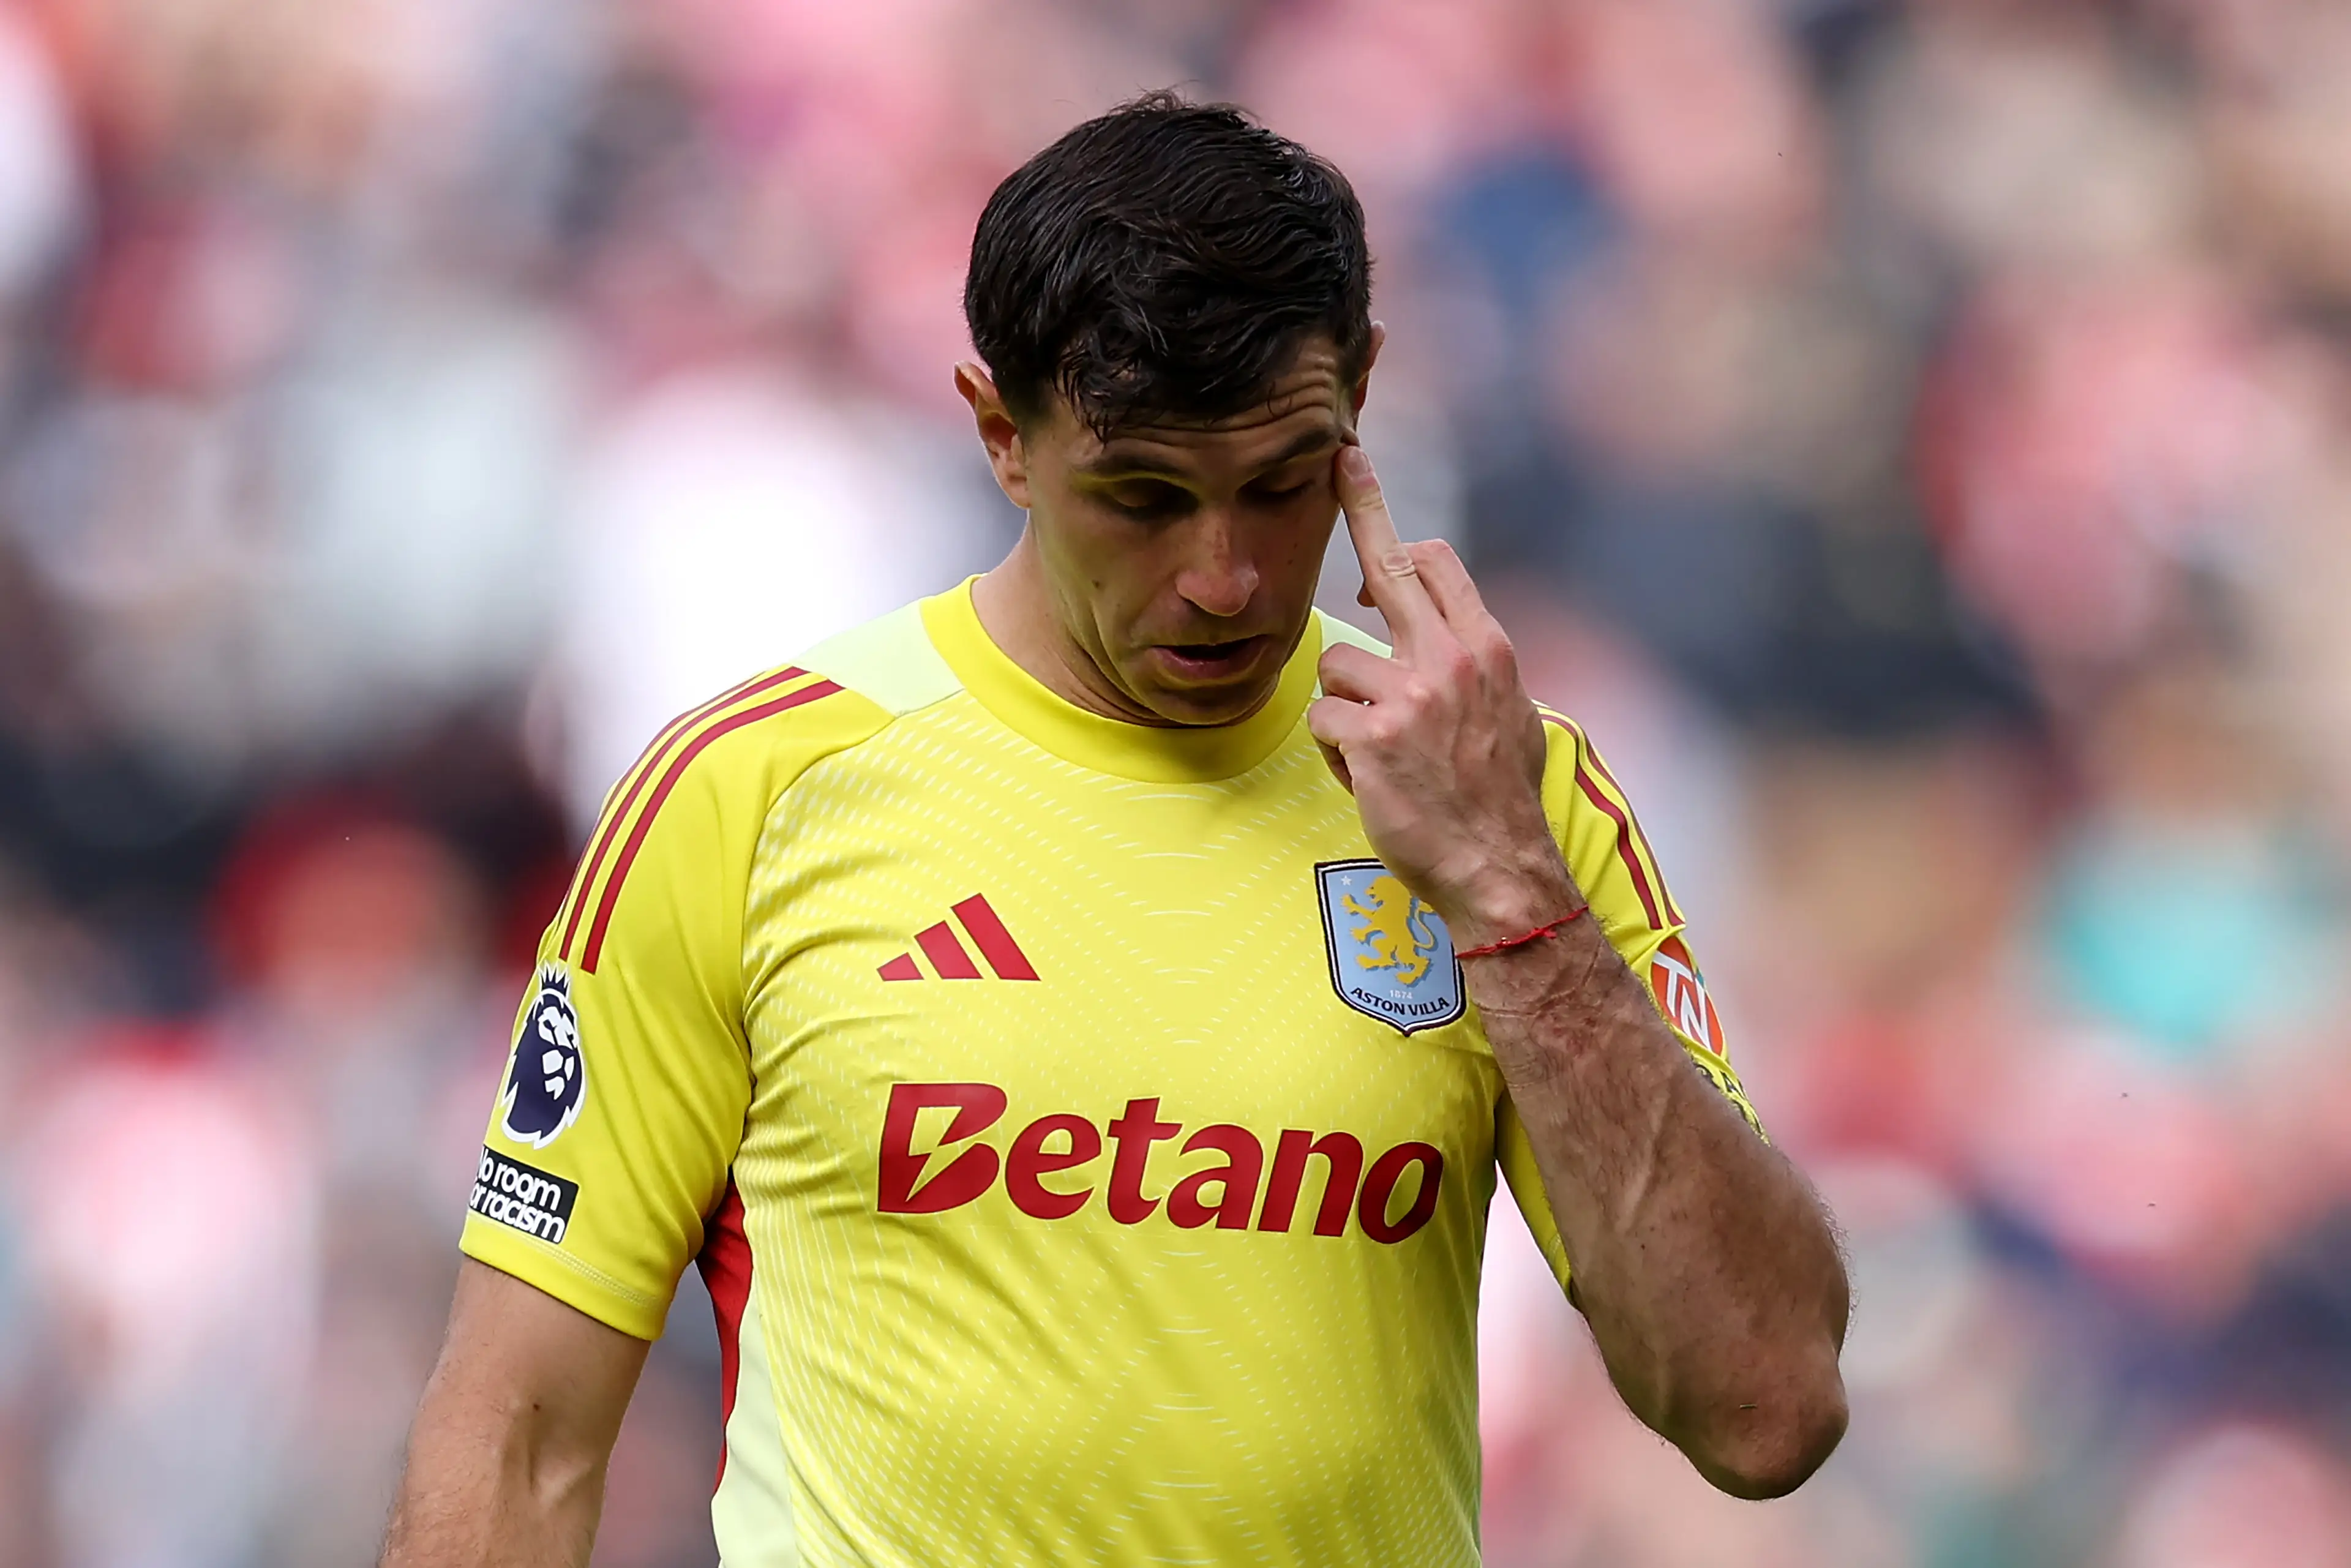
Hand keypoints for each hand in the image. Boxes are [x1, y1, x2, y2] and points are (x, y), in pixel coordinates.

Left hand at [1307, 445, 1577, 946]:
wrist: (1501, 867)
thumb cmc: (1502, 799)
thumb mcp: (1514, 715)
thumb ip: (1479, 667)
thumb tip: (1457, 635)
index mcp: (1487, 648)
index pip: (1438, 562)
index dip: (1397, 534)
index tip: (1367, 490)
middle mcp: (1450, 659)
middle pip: (1389, 565)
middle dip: (1361, 507)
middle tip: (1340, 462)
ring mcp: (1411, 697)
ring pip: (1336, 664)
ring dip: (1344, 707)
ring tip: (1379, 751)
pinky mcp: (1372, 738)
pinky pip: (1323, 720)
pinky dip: (1335, 751)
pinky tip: (1368, 777)